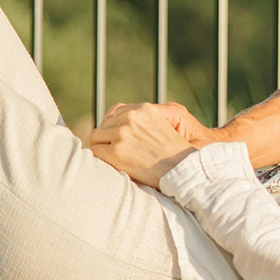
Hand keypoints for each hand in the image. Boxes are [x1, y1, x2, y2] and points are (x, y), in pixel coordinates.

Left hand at [89, 100, 209, 187]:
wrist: (183, 171)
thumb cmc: (173, 154)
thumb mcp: (160, 125)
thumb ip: (139, 120)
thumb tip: (111, 122)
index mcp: (144, 109)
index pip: (115, 112)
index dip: (114, 128)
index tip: (118, 141)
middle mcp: (132, 116)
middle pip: (103, 125)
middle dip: (107, 139)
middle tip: (117, 155)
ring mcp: (122, 133)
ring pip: (95, 138)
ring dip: (102, 149)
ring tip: (115, 161)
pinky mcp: (116, 151)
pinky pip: (95, 152)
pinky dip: (100, 160)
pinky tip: (111, 166)